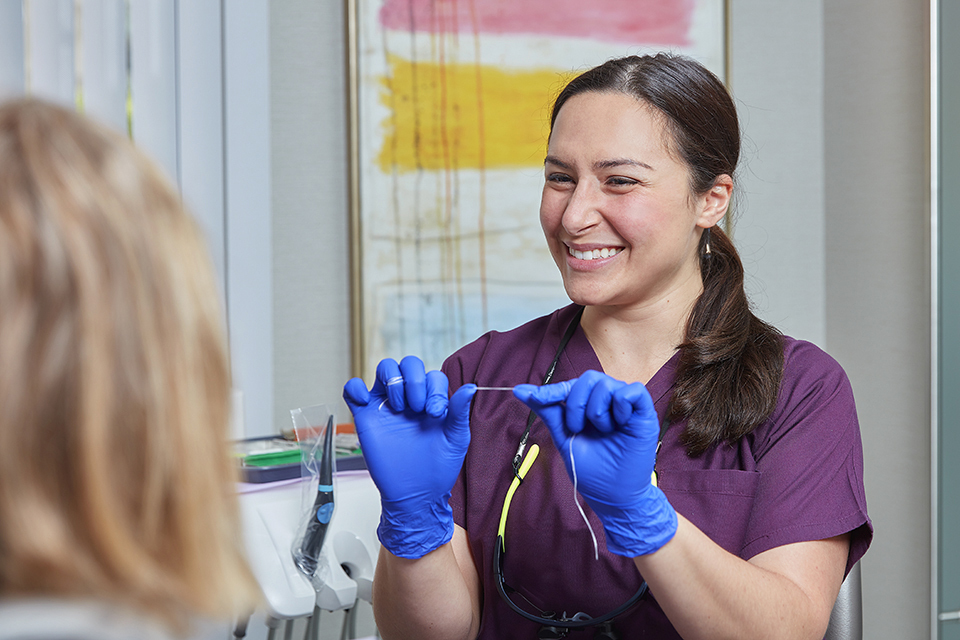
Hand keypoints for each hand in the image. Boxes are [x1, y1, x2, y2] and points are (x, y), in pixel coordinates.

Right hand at [343, 356, 475, 557]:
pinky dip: (354, 387)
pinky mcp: (365, 418)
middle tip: (418, 408)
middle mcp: (409, 399)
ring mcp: (387, 406)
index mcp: (431, 400)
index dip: (434, 388)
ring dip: (393, 380)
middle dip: (414, 380)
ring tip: (398, 407)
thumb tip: (471, 387)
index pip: (432, 375)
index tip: (434, 413)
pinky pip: (352, 391)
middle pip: (408, 365)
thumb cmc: (438, 468)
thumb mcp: (455, 438)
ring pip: (385, 370)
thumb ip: (459, 411)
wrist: (416, 494)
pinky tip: (364, 399)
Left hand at [513, 370, 676, 556]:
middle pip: (589, 378)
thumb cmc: (593, 472)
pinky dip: (621, 403)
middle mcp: (607, 403)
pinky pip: (633, 390)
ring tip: (603, 431)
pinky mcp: (644, 413)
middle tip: (577, 428)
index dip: (553, 390)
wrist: (614, 496)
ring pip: (607, 383)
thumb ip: (548, 412)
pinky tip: (619, 422)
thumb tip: (520, 390)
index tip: (536, 397)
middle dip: (576, 402)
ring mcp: (626, 407)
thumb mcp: (564, 438)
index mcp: (588, 407)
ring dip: (597, 410)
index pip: (571, 386)